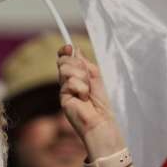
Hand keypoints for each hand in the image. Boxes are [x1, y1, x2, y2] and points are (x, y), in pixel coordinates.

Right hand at [57, 44, 125, 160]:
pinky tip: (83, 99)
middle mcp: (69, 81)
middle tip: (88, 79)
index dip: (65, 51)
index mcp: (78, 75)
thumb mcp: (96, 76)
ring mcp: (65, 89)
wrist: (102, 119)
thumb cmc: (104, 100)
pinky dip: (80, 88)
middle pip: (64, 61)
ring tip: (87, 92)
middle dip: (77, 65)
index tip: (68, 46)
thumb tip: (74, 49)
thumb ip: (84, 63)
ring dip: (81, 77)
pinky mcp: (62, 97)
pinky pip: (69, 82)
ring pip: (65, 69)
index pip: (66, 59)